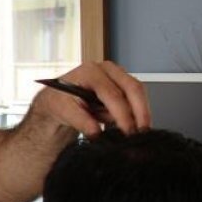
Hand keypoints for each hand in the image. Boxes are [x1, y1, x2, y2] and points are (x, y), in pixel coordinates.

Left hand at [31, 62, 150, 136]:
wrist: (59, 98)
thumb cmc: (61, 101)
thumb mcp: (64, 111)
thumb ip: (81, 121)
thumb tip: (96, 132)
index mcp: (90, 72)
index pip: (112, 94)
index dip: (122, 114)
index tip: (127, 131)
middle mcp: (106, 69)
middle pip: (132, 88)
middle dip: (141, 112)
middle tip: (142, 132)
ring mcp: (116, 74)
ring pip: (137, 92)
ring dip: (139, 112)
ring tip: (135, 131)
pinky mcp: (122, 83)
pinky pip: (135, 96)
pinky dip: (136, 111)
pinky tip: (132, 124)